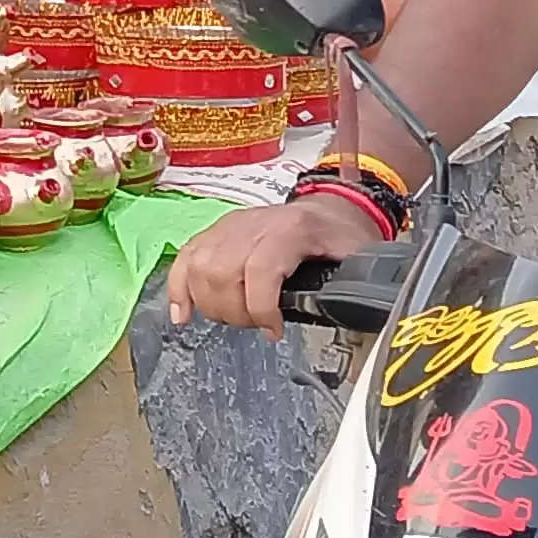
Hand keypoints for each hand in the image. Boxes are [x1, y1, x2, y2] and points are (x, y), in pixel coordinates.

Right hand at [163, 196, 378, 333]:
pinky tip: (182, 314)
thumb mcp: (358, 256)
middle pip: (222, 272)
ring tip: (232, 317)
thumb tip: (348, 310)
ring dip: (209, 304)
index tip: (274, 331)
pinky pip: (185, 259)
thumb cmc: (342, 234)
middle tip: (255, 324)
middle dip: (234, 312)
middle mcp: (253, 224)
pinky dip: (178, 288)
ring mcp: (229, 227)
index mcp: (291, 229)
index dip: (261, 308)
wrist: (329, 207)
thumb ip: (353, 282)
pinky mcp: (214, 233)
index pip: (260, 270)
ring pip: (199, 267)